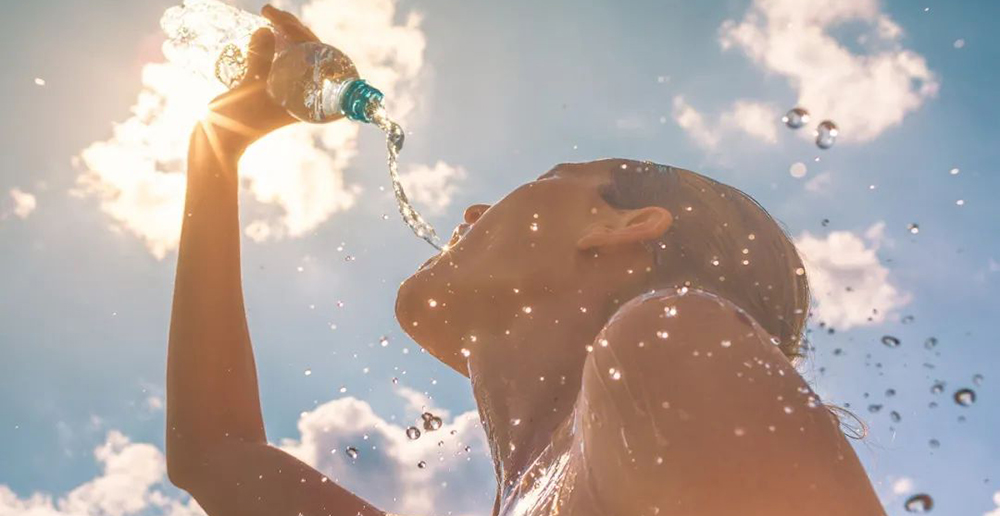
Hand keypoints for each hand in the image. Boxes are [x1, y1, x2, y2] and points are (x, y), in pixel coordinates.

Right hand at [198, 4, 320, 154]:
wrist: (217, 140)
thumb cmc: (237, 120)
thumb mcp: (249, 87)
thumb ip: (260, 59)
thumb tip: (267, 29)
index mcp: (310, 102)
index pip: (319, 61)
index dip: (305, 36)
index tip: (285, 22)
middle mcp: (304, 97)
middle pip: (309, 55)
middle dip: (292, 29)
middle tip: (270, 12)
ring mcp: (288, 92)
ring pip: (294, 55)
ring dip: (283, 33)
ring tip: (267, 15)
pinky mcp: (272, 89)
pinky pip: (280, 60)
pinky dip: (273, 44)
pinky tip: (264, 31)